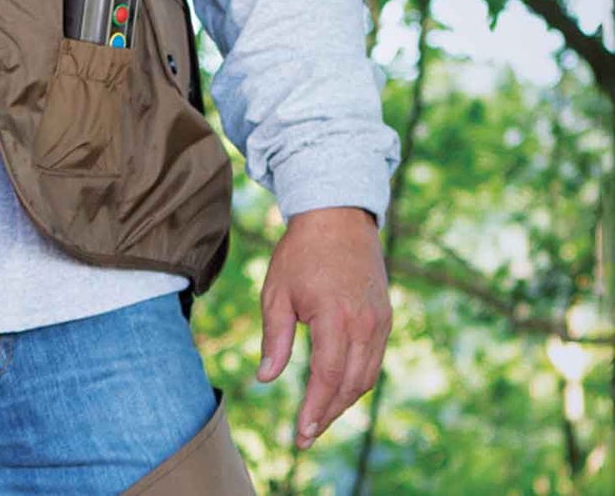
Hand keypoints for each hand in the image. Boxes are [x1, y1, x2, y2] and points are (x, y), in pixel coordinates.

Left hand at [255, 206, 391, 449]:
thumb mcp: (277, 291)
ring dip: (343, 401)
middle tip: (306, 435)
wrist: (338, 217)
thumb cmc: (300, 253)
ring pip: (365, 378)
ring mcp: (379, 323)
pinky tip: (337, 388)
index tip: (301, 434)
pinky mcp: (385, 319)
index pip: (327, 377)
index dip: (314, 409)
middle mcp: (364, 325)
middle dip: (327, 414)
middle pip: (350, 385)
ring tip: (318, 417)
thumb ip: (275, 337)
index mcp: (335, 318)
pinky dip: (356, 380)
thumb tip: (266, 378)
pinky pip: (373, 361)